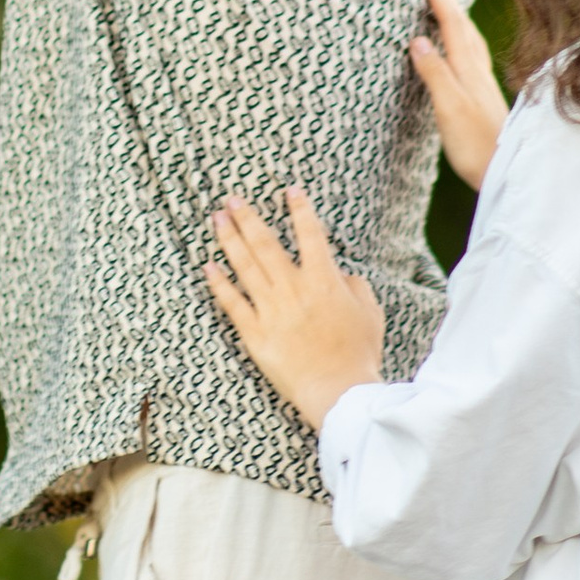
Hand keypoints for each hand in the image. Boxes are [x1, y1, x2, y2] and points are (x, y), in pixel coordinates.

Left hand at [205, 189, 385, 431]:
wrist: (338, 389)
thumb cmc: (359, 353)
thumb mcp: (370, 312)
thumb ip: (357, 287)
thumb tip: (344, 275)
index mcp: (324, 279)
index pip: (310, 233)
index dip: (299, 209)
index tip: (289, 190)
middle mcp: (293, 288)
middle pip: (265, 243)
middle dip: (247, 217)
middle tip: (232, 199)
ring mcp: (271, 309)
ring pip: (244, 266)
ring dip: (229, 239)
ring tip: (217, 219)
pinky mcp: (254, 333)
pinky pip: (231, 302)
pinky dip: (218, 283)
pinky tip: (208, 266)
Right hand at [412, 0, 509, 186]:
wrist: (507, 172)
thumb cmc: (476, 146)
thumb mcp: (449, 109)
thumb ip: (435, 74)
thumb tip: (418, 39)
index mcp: (467, 71)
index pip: (452, 25)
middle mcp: (478, 73)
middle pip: (464, 27)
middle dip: (449, 0)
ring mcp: (483, 86)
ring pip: (470, 41)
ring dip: (458, 18)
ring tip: (448, 3)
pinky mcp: (483, 100)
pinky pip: (471, 57)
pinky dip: (463, 42)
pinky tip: (462, 51)